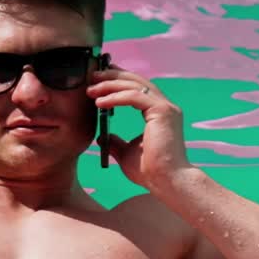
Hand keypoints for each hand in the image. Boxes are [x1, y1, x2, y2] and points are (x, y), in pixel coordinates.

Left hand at [88, 65, 190, 192]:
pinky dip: (115, 97)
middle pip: (136, 81)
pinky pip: (134, 96)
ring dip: (110, 85)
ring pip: (134, 86)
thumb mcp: (126, 154)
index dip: (118, 82)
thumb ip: (115, 143)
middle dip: (112, 76)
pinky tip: (100, 103)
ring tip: (91, 90)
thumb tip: (102, 137)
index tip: (98, 81)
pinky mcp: (162, 111)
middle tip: (92, 76)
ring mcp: (165, 107)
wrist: (166, 182)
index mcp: (158, 113)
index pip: (137, 89)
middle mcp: (164, 106)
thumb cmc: (150, 172)